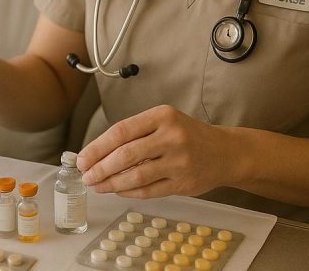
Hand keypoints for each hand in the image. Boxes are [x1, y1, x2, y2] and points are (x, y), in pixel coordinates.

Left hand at [76, 105, 236, 197]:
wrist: (226, 152)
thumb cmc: (188, 135)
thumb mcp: (164, 122)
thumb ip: (135, 133)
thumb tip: (97, 152)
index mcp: (162, 116)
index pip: (120, 131)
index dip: (97, 147)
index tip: (82, 158)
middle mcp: (172, 136)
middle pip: (125, 155)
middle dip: (100, 168)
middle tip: (86, 175)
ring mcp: (179, 161)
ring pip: (136, 176)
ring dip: (111, 183)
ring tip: (97, 185)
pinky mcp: (183, 183)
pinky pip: (149, 190)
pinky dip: (129, 192)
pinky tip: (118, 191)